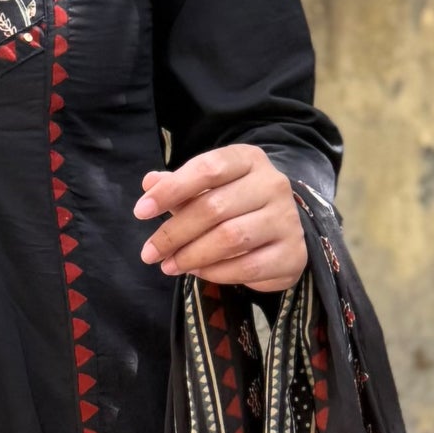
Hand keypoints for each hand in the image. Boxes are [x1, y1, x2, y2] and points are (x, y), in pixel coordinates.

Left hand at [135, 145, 306, 289]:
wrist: (282, 230)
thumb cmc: (237, 204)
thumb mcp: (209, 188)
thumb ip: (180, 186)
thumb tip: (149, 183)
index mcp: (249, 159)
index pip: (208, 168)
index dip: (171, 190)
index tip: (141, 211)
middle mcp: (273, 184)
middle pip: (214, 207)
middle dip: (174, 233)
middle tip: (150, 252)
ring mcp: (286, 220)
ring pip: (230, 239)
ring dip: (192, 256)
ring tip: (169, 266)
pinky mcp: (292, 254)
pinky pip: (247, 267)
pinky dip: (216, 273)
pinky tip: (198, 272)